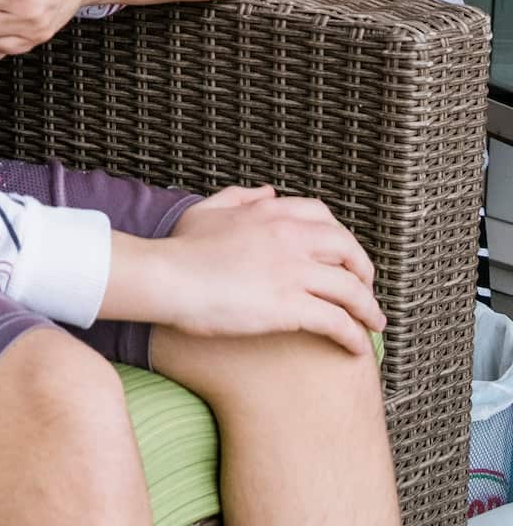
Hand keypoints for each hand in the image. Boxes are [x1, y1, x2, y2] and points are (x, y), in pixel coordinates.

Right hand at [124, 185, 384, 356]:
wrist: (168, 277)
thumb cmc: (180, 248)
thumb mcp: (208, 210)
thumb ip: (240, 197)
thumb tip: (267, 192)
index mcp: (270, 212)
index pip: (323, 217)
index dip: (340, 238)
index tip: (343, 256)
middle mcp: (289, 236)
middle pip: (347, 249)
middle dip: (364, 270)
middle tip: (366, 289)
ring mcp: (292, 270)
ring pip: (351, 288)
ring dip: (368, 308)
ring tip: (374, 324)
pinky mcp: (290, 306)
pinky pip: (337, 321)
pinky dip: (354, 335)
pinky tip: (357, 349)